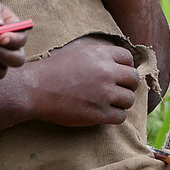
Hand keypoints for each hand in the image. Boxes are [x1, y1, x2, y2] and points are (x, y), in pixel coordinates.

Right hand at [28, 36, 143, 127]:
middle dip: (127, 85)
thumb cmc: (53, 70)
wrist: (35, 89)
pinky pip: (120, 117)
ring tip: (109, 103)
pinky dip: (115, 116)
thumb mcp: (78, 53)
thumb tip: (118, 61)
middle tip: (117, 90)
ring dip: (122, 102)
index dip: (125, 67)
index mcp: (101, 55)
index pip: (128, 59)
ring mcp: (104, 94)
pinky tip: (104, 113)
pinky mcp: (99, 113)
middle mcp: (106, 72)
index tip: (118, 74)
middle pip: (133, 79)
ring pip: (129, 99)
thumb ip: (99, 55)